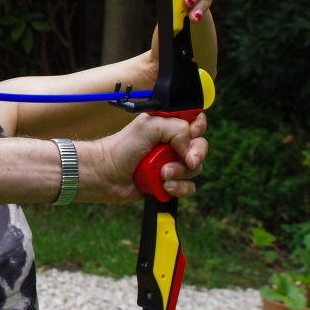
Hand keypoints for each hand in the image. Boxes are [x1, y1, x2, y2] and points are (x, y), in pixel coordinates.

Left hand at [79, 112, 207, 202]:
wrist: (108, 174)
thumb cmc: (122, 148)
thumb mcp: (149, 126)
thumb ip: (176, 128)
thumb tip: (190, 146)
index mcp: (169, 125)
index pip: (196, 121)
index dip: (198, 129)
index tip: (191, 135)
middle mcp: (173, 143)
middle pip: (201, 147)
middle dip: (195, 155)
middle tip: (186, 160)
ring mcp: (172, 163)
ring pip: (196, 169)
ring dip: (181, 173)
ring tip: (162, 174)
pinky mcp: (170, 182)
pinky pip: (188, 188)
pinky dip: (179, 188)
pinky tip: (164, 186)